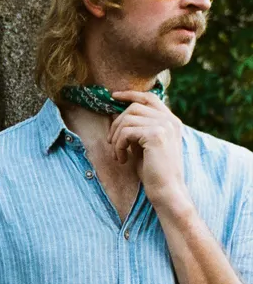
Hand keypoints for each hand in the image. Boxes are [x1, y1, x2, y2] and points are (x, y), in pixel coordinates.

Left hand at [108, 90, 189, 206]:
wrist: (166, 189)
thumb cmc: (153, 171)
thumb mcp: (143, 145)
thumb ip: (135, 129)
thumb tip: (115, 115)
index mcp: (171, 121)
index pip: (150, 98)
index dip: (131, 94)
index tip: (114, 96)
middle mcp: (170, 120)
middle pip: (134, 108)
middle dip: (117, 124)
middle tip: (112, 143)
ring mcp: (164, 126)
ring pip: (127, 119)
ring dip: (116, 137)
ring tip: (118, 154)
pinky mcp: (156, 135)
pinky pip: (126, 132)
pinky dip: (118, 146)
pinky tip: (122, 159)